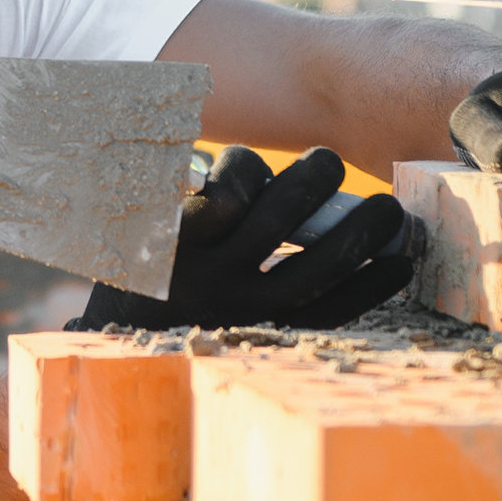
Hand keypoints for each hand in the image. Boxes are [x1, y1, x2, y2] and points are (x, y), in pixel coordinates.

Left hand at [73, 147, 415, 332]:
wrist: (96, 327)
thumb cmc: (177, 319)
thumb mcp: (227, 327)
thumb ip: (275, 297)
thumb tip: (341, 251)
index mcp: (254, 334)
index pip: (331, 313)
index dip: (374, 284)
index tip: (405, 259)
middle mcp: (232, 308)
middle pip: (317, 265)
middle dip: (363, 228)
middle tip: (385, 203)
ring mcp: (200, 271)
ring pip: (276, 215)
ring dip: (312, 182)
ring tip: (326, 165)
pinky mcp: (168, 235)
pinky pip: (226, 190)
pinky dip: (244, 171)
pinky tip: (244, 171)